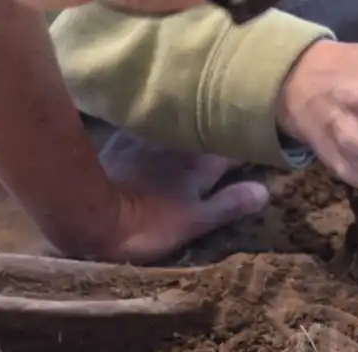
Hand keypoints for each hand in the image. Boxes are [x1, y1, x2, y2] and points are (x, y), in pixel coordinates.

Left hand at [85, 131, 268, 262]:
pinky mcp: (125, 138)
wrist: (88, 213)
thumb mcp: (195, 223)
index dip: (253, 140)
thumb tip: (265, 190)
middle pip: (210, 127)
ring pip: (181, 123)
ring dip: (193, 122)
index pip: (237, 144)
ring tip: (205, 120)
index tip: (269, 137)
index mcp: (203, 163)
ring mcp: (152, 138)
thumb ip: (230, 204)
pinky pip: (152, 124)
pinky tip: (164, 126)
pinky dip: (163, 124)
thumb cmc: (147, 224)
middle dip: (225, 126)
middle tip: (241, 125)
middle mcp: (181, 143)